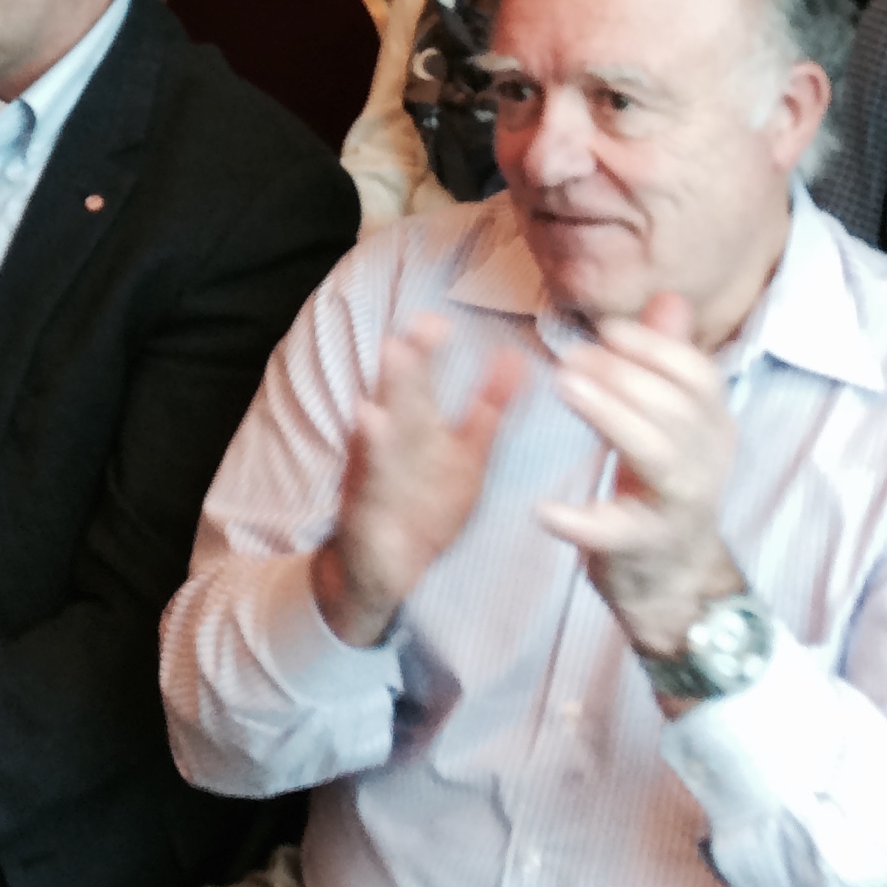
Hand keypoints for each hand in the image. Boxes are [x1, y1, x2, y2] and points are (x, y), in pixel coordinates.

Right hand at [311, 317, 532, 647]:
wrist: (377, 568)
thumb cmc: (422, 503)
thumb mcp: (463, 456)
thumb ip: (486, 409)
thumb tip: (518, 357)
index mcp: (415, 428)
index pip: (420, 380)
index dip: (427, 350)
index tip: (438, 318)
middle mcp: (391, 444)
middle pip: (400, 400)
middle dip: (409, 367)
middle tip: (420, 328)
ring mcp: (376, 476)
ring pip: (382, 438)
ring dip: (385, 407)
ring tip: (389, 371)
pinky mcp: (367, 511)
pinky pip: (371, 486)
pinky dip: (372, 460)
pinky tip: (369, 428)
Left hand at [539, 293, 744, 662]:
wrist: (672, 580)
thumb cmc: (663, 486)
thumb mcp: (673, 422)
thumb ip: (668, 362)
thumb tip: (669, 298)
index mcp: (713, 427)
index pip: (697, 375)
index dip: (652, 347)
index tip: (604, 330)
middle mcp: (706, 463)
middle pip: (674, 407)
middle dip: (622, 373)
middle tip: (568, 359)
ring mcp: (678, 507)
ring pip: (655, 455)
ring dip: (610, 416)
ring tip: (563, 387)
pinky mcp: (643, 547)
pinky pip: (616, 532)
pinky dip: (580, 520)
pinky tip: (544, 508)